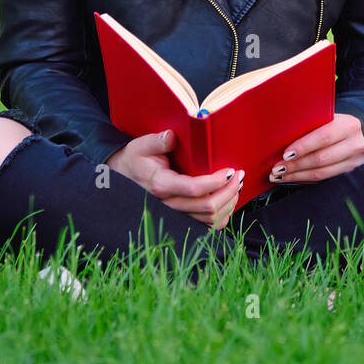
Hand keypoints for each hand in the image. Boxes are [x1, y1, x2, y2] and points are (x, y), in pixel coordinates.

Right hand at [108, 129, 243, 228]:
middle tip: (239, 175)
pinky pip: (207, 226)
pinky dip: (222, 216)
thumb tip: (171, 136)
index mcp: (162, 185)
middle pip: (207, 207)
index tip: (230, 170)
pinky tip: (229, 201)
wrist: (124, 176)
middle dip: (229, 191)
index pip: (194, 189)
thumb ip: (157, 141)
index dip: (216, 182)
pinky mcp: (181, 219)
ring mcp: (176, 215)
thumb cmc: (136, 159)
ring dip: (229, 203)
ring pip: (210, 220)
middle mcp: (169, 205)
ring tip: (237, 185)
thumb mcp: (141, 145)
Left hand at [268, 113, 363, 184]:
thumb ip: (311, 124)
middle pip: (321, 159)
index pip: (323, 137)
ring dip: (297, 175)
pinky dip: (304, 179)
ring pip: (321, 173)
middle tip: (277, 168)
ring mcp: (354, 162)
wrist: (353, 134)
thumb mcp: (327, 118)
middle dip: (296, 165)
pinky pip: (323, 180)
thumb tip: (282, 135)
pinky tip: (291, 178)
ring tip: (280, 175)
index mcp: (348, 125)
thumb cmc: (333, 123)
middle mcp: (355, 144)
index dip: (303, 147)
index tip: (285, 154)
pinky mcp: (349, 174)